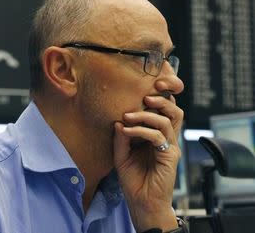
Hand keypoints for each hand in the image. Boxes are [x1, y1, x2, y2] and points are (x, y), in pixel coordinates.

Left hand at [113, 94, 183, 231]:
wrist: (142, 203)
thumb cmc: (133, 180)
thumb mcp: (121, 155)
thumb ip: (121, 138)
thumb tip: (118, 120)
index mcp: (157, 136)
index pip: (163, 111)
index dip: (160, 97)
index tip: (144, 88)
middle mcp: (166, 139)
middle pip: (173, 111)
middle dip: (162, 98)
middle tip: (145, 95)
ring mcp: (170, 147)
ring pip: (166, 120)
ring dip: (146, 114)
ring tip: (129, 116)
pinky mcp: (170, 156)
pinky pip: (158, 136)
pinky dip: (141, 131)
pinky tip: (127, 131)